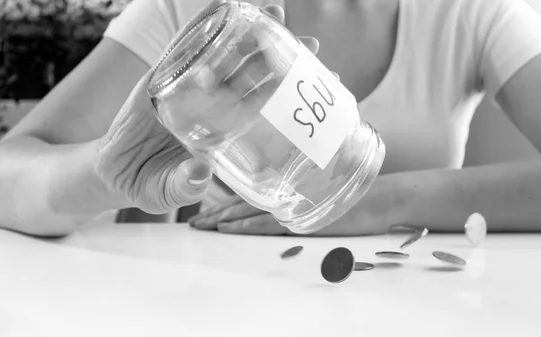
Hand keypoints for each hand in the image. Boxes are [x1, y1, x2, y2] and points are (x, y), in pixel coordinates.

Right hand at [92, 3, 318, 214]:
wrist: (113, 171)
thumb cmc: (148, 184)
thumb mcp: (165, 192)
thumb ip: (182, 187)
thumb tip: (199, 173)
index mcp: (223, 133)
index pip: (262, 110)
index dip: (289, 97)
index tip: (321, 85)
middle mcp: (212, 107)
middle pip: (251, 76)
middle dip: (280, 59)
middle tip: (310, 42)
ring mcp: (189, 87)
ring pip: (222, 55)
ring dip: (248, 33)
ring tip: (276, 12)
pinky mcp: (162, 75)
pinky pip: (182, 46)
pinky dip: (199, 25)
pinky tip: (218, 6)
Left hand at [189, 177, 397, 235]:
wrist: (384, 199)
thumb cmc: (358, 190)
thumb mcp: (329, 182)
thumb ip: (306, 181)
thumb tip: (289, 187)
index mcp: (290, 188)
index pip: (250, 195)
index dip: (223, 202)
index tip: (203, 209)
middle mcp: (288, 196)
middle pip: (242, 204)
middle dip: (215, 213)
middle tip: (193, 222)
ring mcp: (294, 208)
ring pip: (249, 213)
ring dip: (222, 220)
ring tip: (200, 226)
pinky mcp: (304, 221)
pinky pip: (268, 224)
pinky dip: (245, 226)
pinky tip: (227, 229)